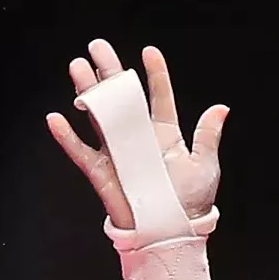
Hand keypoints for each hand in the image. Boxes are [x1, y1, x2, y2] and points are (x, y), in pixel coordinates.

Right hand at [46, 40, 228, 230]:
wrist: (171, 232)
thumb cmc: (191, 201)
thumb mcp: (204, 166)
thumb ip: (207, 136)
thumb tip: (221, 108)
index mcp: (165, 134)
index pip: (159, 97)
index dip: (155, 75)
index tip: (149, 52)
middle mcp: (139, 138)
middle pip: (121, 99)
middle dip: (110, 72)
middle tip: (97, 47)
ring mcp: (118, 153)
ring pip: (98, 117)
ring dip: (87, 93)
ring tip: (77, 67)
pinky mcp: (101, 172)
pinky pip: (81, 152)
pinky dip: (67, 137)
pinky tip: (56, 118)